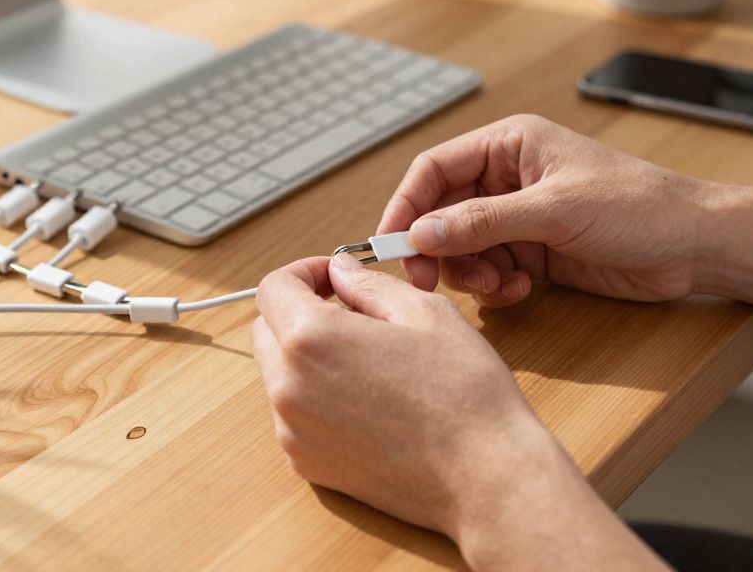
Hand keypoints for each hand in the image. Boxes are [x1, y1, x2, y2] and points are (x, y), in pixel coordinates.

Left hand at [252, 254, 543, 538]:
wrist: (485, 479)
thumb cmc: (465, 392)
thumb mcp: (424, 312)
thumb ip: (368, 284)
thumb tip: (340, 273)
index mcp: (311, 340)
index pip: (273, 288)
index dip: (303, 272)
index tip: (334, 278)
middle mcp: (288, 388)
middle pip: (267, 330)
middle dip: (300, 312)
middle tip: (353, 313)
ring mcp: (293, 433)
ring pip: (280, 374)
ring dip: (308, 357)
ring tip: (369, 361)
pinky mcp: (308, 465)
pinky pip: (295, 415)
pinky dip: (318, 398)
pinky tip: (370, 401)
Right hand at [379, 114, 711, 305]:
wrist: (696, 246)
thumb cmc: (638, 207)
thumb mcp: (554, 211)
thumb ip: (482, 222)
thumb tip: (420, 234)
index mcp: (509, 145)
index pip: (434, 170)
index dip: (406, 207)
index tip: (389, 246)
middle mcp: (508, 177)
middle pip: (442, 212)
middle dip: (436, 249)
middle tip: (431, 283)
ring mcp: (521, 216)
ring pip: (463, 247)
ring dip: (471, 272)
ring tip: (501, 286)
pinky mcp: (535, 250)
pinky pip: (491, 269)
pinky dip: (497, 285)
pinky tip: (524, 289)